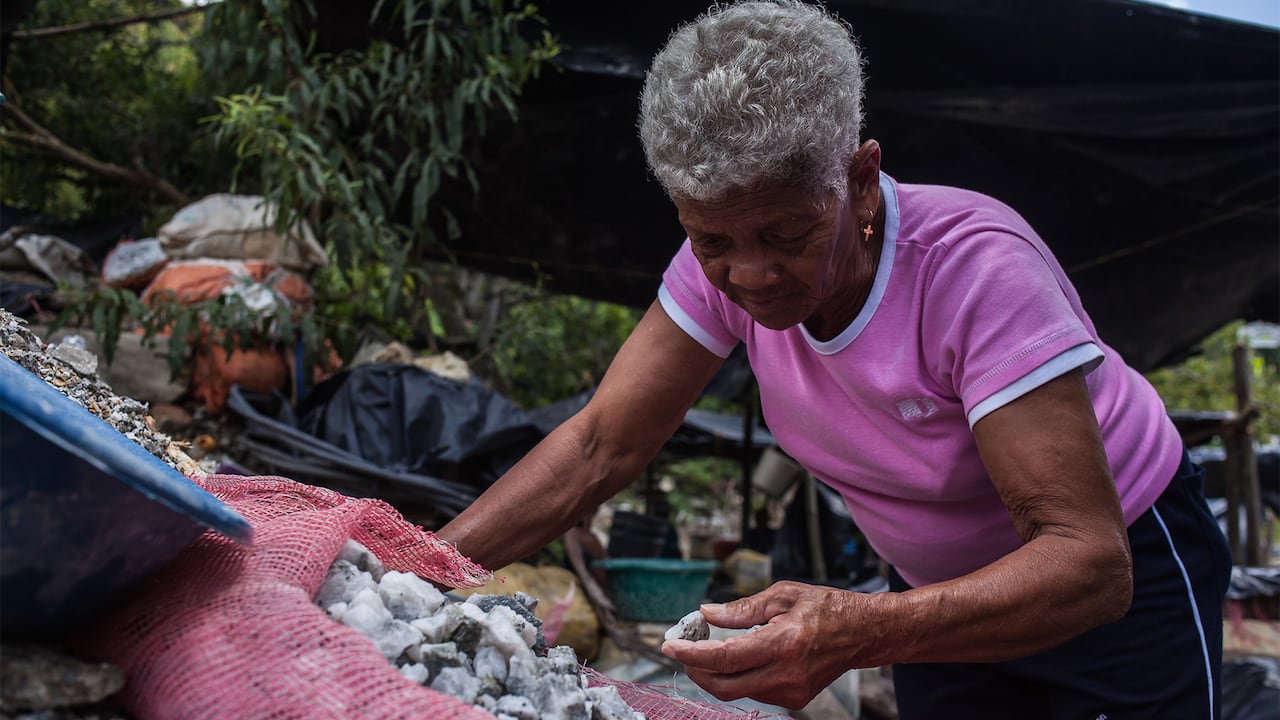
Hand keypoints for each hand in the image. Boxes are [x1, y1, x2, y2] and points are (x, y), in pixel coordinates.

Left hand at [660, 581, 887, 708]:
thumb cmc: (825, 608)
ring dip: (714, 673)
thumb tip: (707, 613)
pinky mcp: (795, 699)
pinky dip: (736, 677)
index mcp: (783, 643)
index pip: (725, 657)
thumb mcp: (783, 595)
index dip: (691, 654)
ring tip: (706, 648)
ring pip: (737, 691)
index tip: (670, 645)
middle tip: (681, 650)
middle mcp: (787, 673)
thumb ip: (742, 608)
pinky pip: (754, 692)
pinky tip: (735, 658)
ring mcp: (792, 691)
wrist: (863, 633)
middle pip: (724, 685)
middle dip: (695, 669)